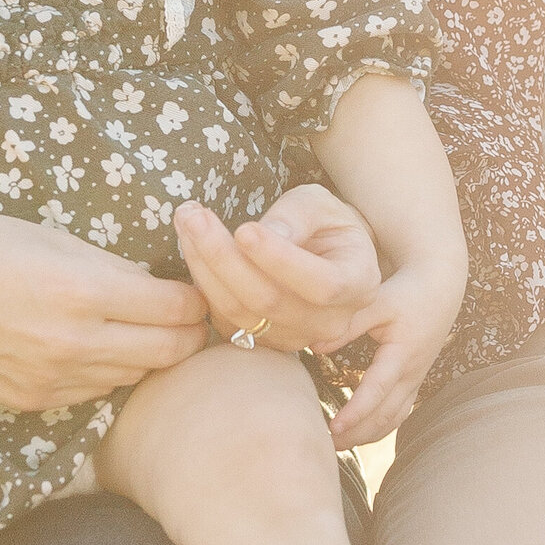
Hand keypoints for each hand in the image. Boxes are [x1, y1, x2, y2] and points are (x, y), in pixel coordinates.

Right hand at [0, 143, 207, 409]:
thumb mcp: (52, 237)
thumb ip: (112, 268)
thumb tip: (162, 288)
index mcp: (83, 291)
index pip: (178, 310)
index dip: (196, 299)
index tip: (195, 288)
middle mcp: (73, 343)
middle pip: (168, 353)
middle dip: (186, 333)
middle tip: (184, 315)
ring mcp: (51, 379)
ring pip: (132, 377)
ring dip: (145, 355)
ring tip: (139, 329)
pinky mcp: (29, 400)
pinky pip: (92, 394)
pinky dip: (104, 372)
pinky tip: (93, 348)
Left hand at [174, 186, 382, 356]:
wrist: (320, 254)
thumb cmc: (323, 223)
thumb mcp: (319, 204)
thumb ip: (296, 216)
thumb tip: (265, 233)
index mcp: (358, 284)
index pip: (321, 284)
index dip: (279, 260)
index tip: (244, 229)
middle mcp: (330, 322)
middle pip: (270, 301)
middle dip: (224, 256)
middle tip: (193, 215)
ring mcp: (294, 338)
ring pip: (240, 311)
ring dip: (204, 265)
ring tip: (186, 219)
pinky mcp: (261, 340)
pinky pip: (223, 316)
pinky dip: (201, 280)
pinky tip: (191, 243)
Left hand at [328, 257, 465, 447]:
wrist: (439, 287)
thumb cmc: (404, 291)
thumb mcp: (377, 302)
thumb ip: (347, 324)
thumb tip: (314, 346)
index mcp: (403, 355)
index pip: (377, 391)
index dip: (356, 412)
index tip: (333, 428)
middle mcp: (412, 373)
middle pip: (386, 415)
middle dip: (357, 434)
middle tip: (325, 446)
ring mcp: (415, 380)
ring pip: (394, 419)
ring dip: (367, 435)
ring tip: (337, 446)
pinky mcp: (414, 381)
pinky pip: (398, 413)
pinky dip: (379, 427)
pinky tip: (358, 434)